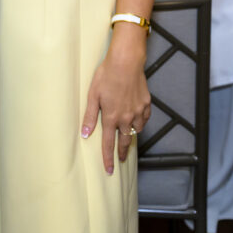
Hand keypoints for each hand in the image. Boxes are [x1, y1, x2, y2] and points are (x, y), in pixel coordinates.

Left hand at [80, 46, 150, 174]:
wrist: (126, 62)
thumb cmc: (106, 76)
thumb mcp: (93, 95)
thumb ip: (90, 116)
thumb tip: (85, 134)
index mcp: (111, 117)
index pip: (109, 144)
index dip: (108, 158)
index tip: (109, 170)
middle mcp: (127, 118)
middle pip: (125, 141)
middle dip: (122, 152)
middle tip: (120, 160)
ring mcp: (138, 111)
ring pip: (136, 130)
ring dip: (131, 137)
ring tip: (128, 140)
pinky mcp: (147, 104)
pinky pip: (145, 119)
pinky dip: (141, 123)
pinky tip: (137, 122)